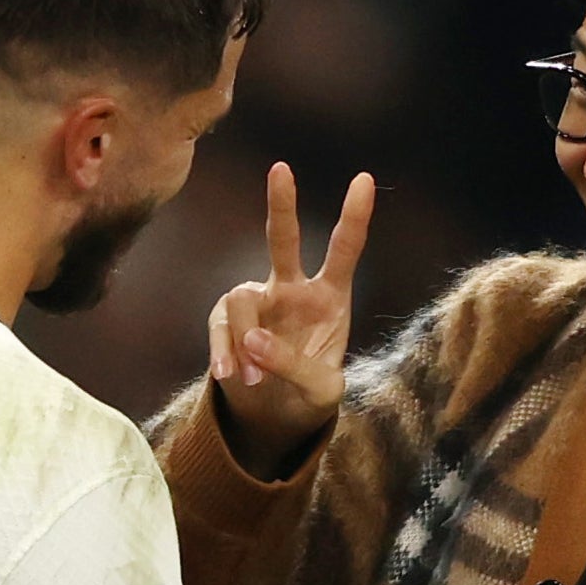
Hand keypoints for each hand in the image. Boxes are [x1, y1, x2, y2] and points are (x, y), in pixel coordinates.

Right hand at [206, 163, 372, 476]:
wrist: (277, 415)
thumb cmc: (310, 394)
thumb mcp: (319, 390)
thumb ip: (294, 367)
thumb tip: (252, 342)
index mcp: (330, 297)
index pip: (344, 250)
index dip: (355, 216)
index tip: (365, 178)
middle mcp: (293, 289)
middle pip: (283, 240)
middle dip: (281, 204)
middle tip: (280, 168)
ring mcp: (257, 302)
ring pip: (240, 299)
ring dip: (243, 340)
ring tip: (252, 381)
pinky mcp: (228, 321)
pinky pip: (220, 326)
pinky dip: (222, 351)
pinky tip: (228, 376)